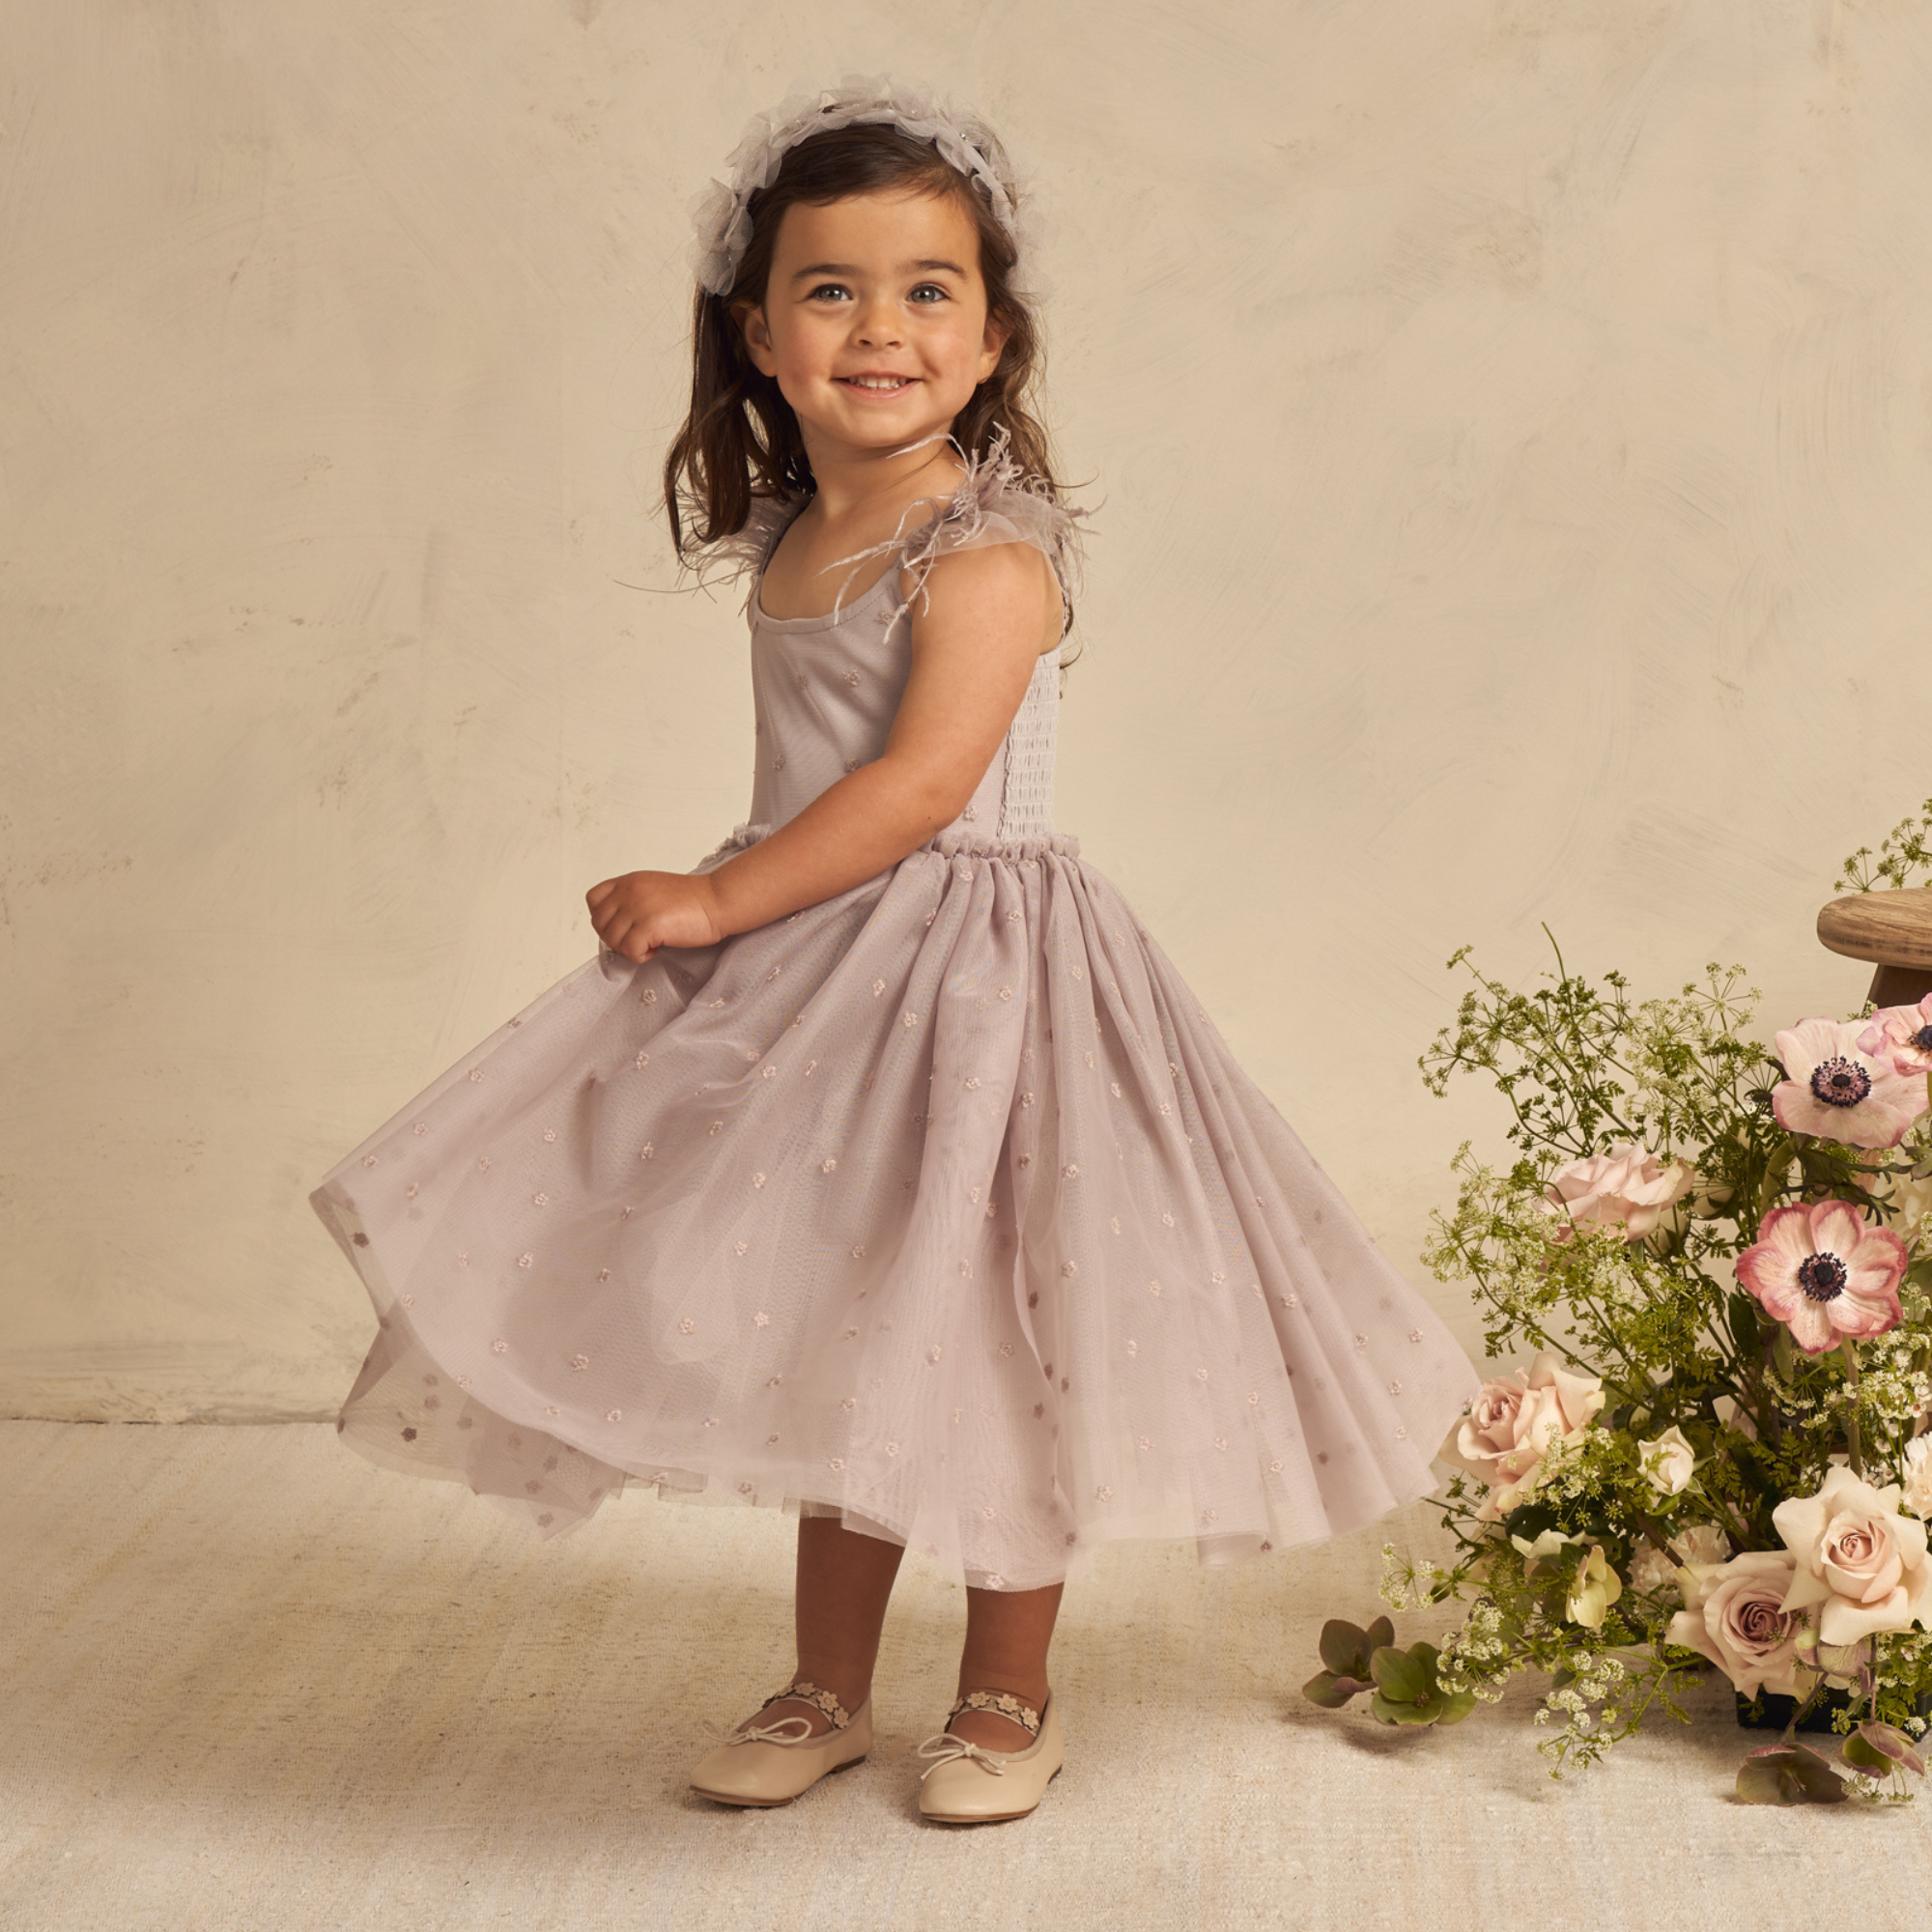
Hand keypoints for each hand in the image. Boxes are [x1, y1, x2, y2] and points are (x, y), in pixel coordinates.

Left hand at [585, 870, 726, 962]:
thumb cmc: (694, 900)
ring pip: (612, 940)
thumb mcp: (654, 889)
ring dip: (630, 948)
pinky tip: (658, 949)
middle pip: (600, 924)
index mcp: (629, 881)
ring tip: (652, 943)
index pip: (594, 899)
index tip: (624, 926)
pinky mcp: (649, 925)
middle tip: (640, 939)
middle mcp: (629, 891)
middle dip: (616, 938)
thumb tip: (616, 926)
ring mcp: (637, 907)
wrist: (719, 900)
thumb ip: (632, 900)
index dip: (604, 917)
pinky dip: (641, 956)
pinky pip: (629, 951)